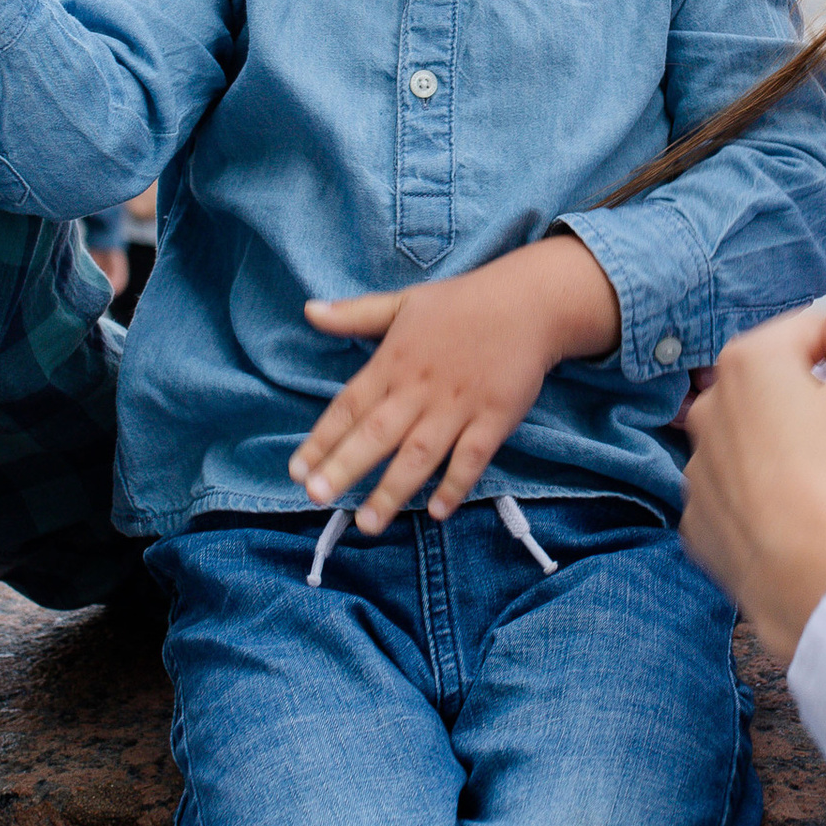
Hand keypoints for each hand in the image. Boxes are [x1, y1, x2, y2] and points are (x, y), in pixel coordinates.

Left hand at [292, 235, 619, 530]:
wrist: (529, 302)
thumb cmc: (462, 303)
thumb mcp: (403, 302)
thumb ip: (355, 315)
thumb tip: (309, 310)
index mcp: (394, 362)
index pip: (349, 406)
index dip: (322, 439)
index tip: (296, 470)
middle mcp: (420, 388)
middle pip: (376, 434)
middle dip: (345, 467)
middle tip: (315, 499)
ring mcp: (458, 406)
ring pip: (419, 454)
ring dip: (392, 490)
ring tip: (368, 524)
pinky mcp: (494, 418)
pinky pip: (472, 458)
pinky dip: (455, 484)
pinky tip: (438, 511)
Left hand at [680, 263, 825, 662]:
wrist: (811, 577)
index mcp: (749, 360)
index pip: (825, 332)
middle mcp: (711, 405)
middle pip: (799, 388)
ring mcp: (700, 467)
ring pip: (775, 441)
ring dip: (825, 448)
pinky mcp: (703, 521)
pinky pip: (751, 494)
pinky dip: (785, 495)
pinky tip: (821, 515)